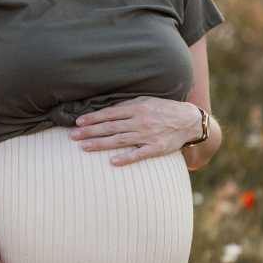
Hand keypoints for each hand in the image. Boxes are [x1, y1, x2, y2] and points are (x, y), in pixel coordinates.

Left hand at [67, 96, 201, 166]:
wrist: (189, 121)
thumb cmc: (164, 110)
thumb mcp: (146, 101)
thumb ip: (128, 106)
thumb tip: (107, 110)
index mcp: (137, 108)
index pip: (110, 114)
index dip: (93, 118)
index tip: (78, 123)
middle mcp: (140, 121)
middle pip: (111, 127)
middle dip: (90, 132)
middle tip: (73, 136)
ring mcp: (148, 135)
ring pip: (120, 140)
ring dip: (100, 144)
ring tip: (84, 147)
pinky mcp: (156, 148)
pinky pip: (139, 154)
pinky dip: (126, 158)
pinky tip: (112, 161)